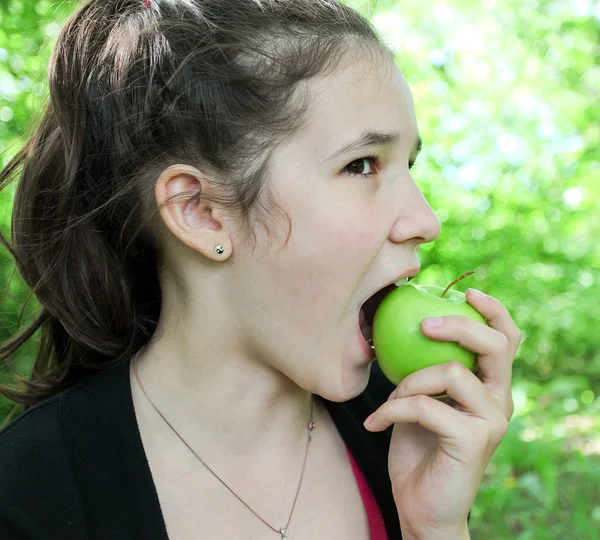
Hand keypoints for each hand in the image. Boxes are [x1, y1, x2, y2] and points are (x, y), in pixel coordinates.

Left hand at [363, 288, 519, 538]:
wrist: (421, 506)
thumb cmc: (417, 448)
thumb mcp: (421, 400)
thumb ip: (425, 370)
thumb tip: (405, 327)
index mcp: (489, 386)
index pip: (506, 340)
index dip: (493, 312)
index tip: (467, 293)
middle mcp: (499, 400)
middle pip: (495, 345)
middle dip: (458, 326)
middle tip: (423, 326)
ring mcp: (490, 421)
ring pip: (451, 372)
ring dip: (408, 382)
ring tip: (388, 402)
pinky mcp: (474, 441)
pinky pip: (426, 406)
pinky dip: (394, 409)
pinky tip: (376, 424)